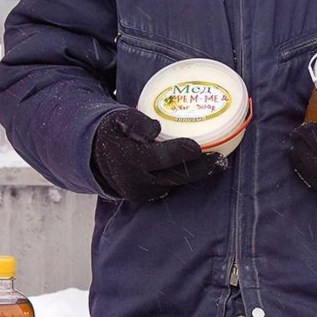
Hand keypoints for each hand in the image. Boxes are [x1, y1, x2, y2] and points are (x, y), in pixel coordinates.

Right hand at [92, 108, 226, 202]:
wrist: (96, 158)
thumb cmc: (113, 133)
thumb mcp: (117, 119)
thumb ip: (135, 121)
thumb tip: (155, 130)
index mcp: (128, 160)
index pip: (160, 158)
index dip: (181, 153)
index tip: (198, 146)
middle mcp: (136, 181)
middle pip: (175, 176)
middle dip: (200, 169)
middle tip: (221, 161)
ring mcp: (142, 193)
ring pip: (175, 184)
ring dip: (196, 174)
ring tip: (217, 164)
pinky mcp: (147, 198)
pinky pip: (170, 187)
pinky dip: (185, 178)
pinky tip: (200, 168)